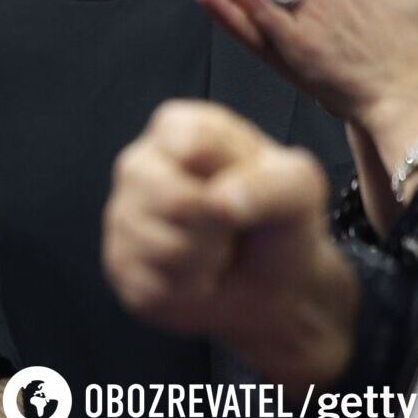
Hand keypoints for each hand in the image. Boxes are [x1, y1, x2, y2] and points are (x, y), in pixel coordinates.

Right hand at [103, 100, 356, 390]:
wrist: (273, 281)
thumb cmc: (279, 220)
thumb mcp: (299, 188)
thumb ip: (268, 183)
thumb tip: (220, 203)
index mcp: (177, 128)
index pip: (193, 145)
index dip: (232, 174)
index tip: (247, 182)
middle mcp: (138, 164)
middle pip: (173, 200)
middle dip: (218, 225)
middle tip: (231, 224)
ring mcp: (121, 215)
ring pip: (164, 248)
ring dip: (207, 260)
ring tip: (216, 251)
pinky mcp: (119, 265)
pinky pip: (154, 285)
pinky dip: (190, 290)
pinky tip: (197, 275)